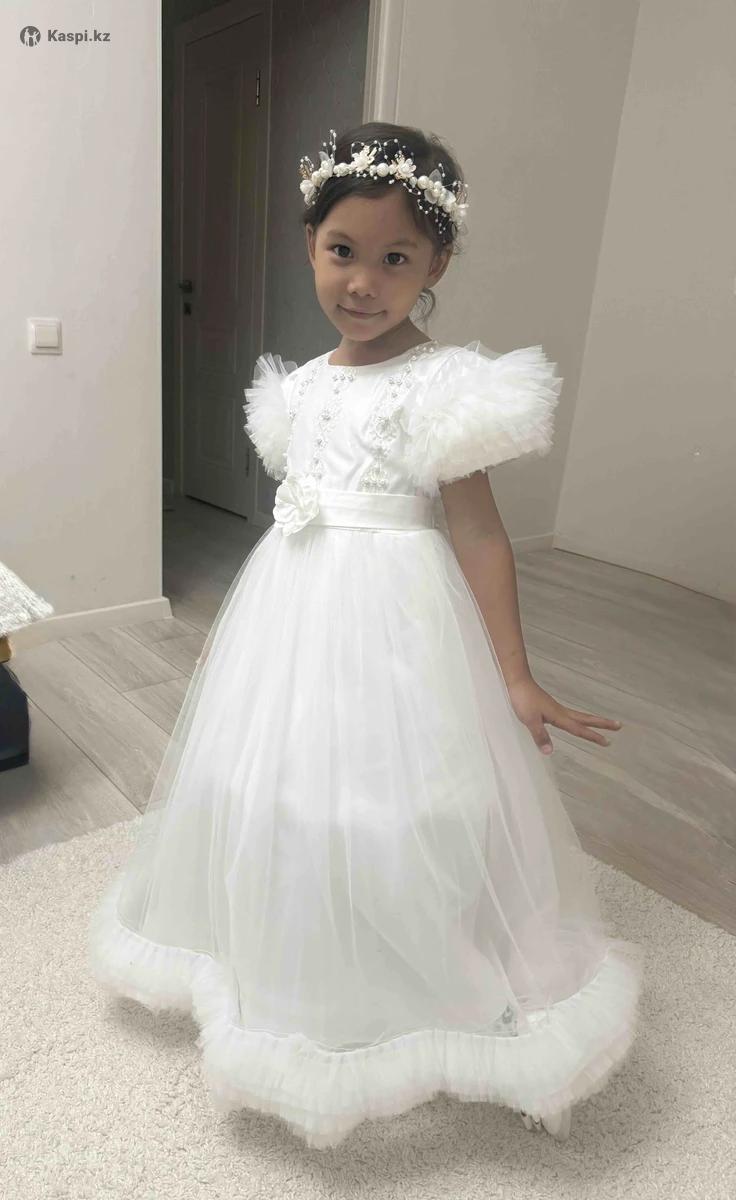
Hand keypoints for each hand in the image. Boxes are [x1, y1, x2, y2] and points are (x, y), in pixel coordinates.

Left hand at [505, 676, 621, 755]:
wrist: (518, 682)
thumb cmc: (523, 700)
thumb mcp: (530, 720)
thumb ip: (540, 735)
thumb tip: (550, 752)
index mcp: (559, 716)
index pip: (579, 729)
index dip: (593, 736)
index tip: (608, 742)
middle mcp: (561, 712)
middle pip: (586, 719)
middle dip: (603, 724)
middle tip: (619, 726)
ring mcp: (557, 709)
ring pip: (579, 716)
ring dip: (593, 721)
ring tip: (604, 724)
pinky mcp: (551, 708)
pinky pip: (570, 716)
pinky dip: (579, 720)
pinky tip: (575, 722)